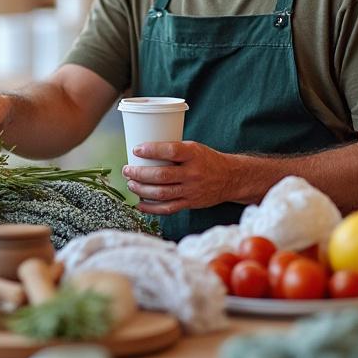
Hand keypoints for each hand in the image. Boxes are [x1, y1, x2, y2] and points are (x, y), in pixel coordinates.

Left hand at [122, 141, 241, 214]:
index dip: (152, 150)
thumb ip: (174, 151)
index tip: (136, 150)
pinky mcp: (190, 203)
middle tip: (127, 170)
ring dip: (142, 190)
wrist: (231, 178)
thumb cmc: (207, 159)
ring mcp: (191, 190)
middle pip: (162, 175)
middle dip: (140, 173)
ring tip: (131, 184)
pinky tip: (140, 204)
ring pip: (162, 193)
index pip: (171, 151)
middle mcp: (193, 173)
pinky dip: (151, 208)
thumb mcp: (194, 148)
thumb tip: (144, 152)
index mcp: (194, 154)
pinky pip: (168, 209)